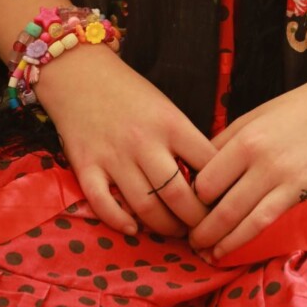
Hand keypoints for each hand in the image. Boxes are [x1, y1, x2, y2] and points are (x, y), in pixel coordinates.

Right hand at [35, 44, 215, 236]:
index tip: (224, 202)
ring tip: (176, 231)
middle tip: (203, 229)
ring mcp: (114, 156)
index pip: (207, 162)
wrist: (81, 75)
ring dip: (164, 227)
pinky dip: (119, 221)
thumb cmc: (130, 93)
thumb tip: (209, 176)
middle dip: (195, 220)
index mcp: (171, 123)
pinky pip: (103, 204)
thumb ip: (183, 139)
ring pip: (145, 206)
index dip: (220, 188)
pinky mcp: (86, 167)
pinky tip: (133, 229)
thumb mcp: (166, 108)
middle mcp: (144, 141)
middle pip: (178, 194)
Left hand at [188, 48, 306, 258]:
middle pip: (223, 209)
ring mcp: (290, 182)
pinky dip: (256, 242)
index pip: (207, 182)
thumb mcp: (255, 116)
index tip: (188, 209)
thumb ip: (226, 141)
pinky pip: (277, 226)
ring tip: (209, 254)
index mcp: (248, 139)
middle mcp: (266, 163)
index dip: (193, 199)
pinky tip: (242, 251)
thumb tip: (196, 171)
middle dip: (202, 232)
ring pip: (247, 224)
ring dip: (224, 245)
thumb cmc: (297, 111)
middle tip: (191, 243)